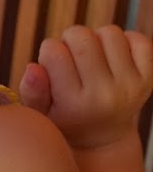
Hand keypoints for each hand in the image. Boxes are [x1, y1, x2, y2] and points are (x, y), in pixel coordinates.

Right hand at [19, 25, 152, 148]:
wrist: (101, 138)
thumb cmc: (62, 118)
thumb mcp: (39, 112)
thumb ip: (31, 91)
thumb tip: (33, 67)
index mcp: (73, 105)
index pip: (53, 51)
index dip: (48, 51)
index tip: (50, 65)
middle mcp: (104, 96)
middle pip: (81, 36)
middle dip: (70, 39)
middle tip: (70, 57)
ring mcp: (130, 87)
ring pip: (108, 32)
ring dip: (96, 39)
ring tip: (90, 57)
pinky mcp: (148, 79)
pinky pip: (138, 39)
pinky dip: (123, 42)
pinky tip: (111, 57)